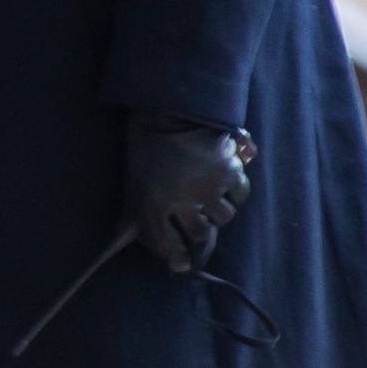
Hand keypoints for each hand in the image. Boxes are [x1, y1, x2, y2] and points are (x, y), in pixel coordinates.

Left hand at [123, 117, 252, 277]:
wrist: (169, 106)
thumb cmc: (146, 144)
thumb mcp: (133, 180)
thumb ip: (136, 212)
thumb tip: (126, 241)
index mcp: (151, 206)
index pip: (168, 246)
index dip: (177, 256)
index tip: (183, 261)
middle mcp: (182, 204)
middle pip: (201, 237)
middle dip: (199, 235)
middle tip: (199, 225)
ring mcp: (209, 190)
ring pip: (223, 217)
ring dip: (217, 209)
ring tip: (208, 193)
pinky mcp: (230, 173)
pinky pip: (240, 194)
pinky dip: (234, 189)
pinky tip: (225, 178)